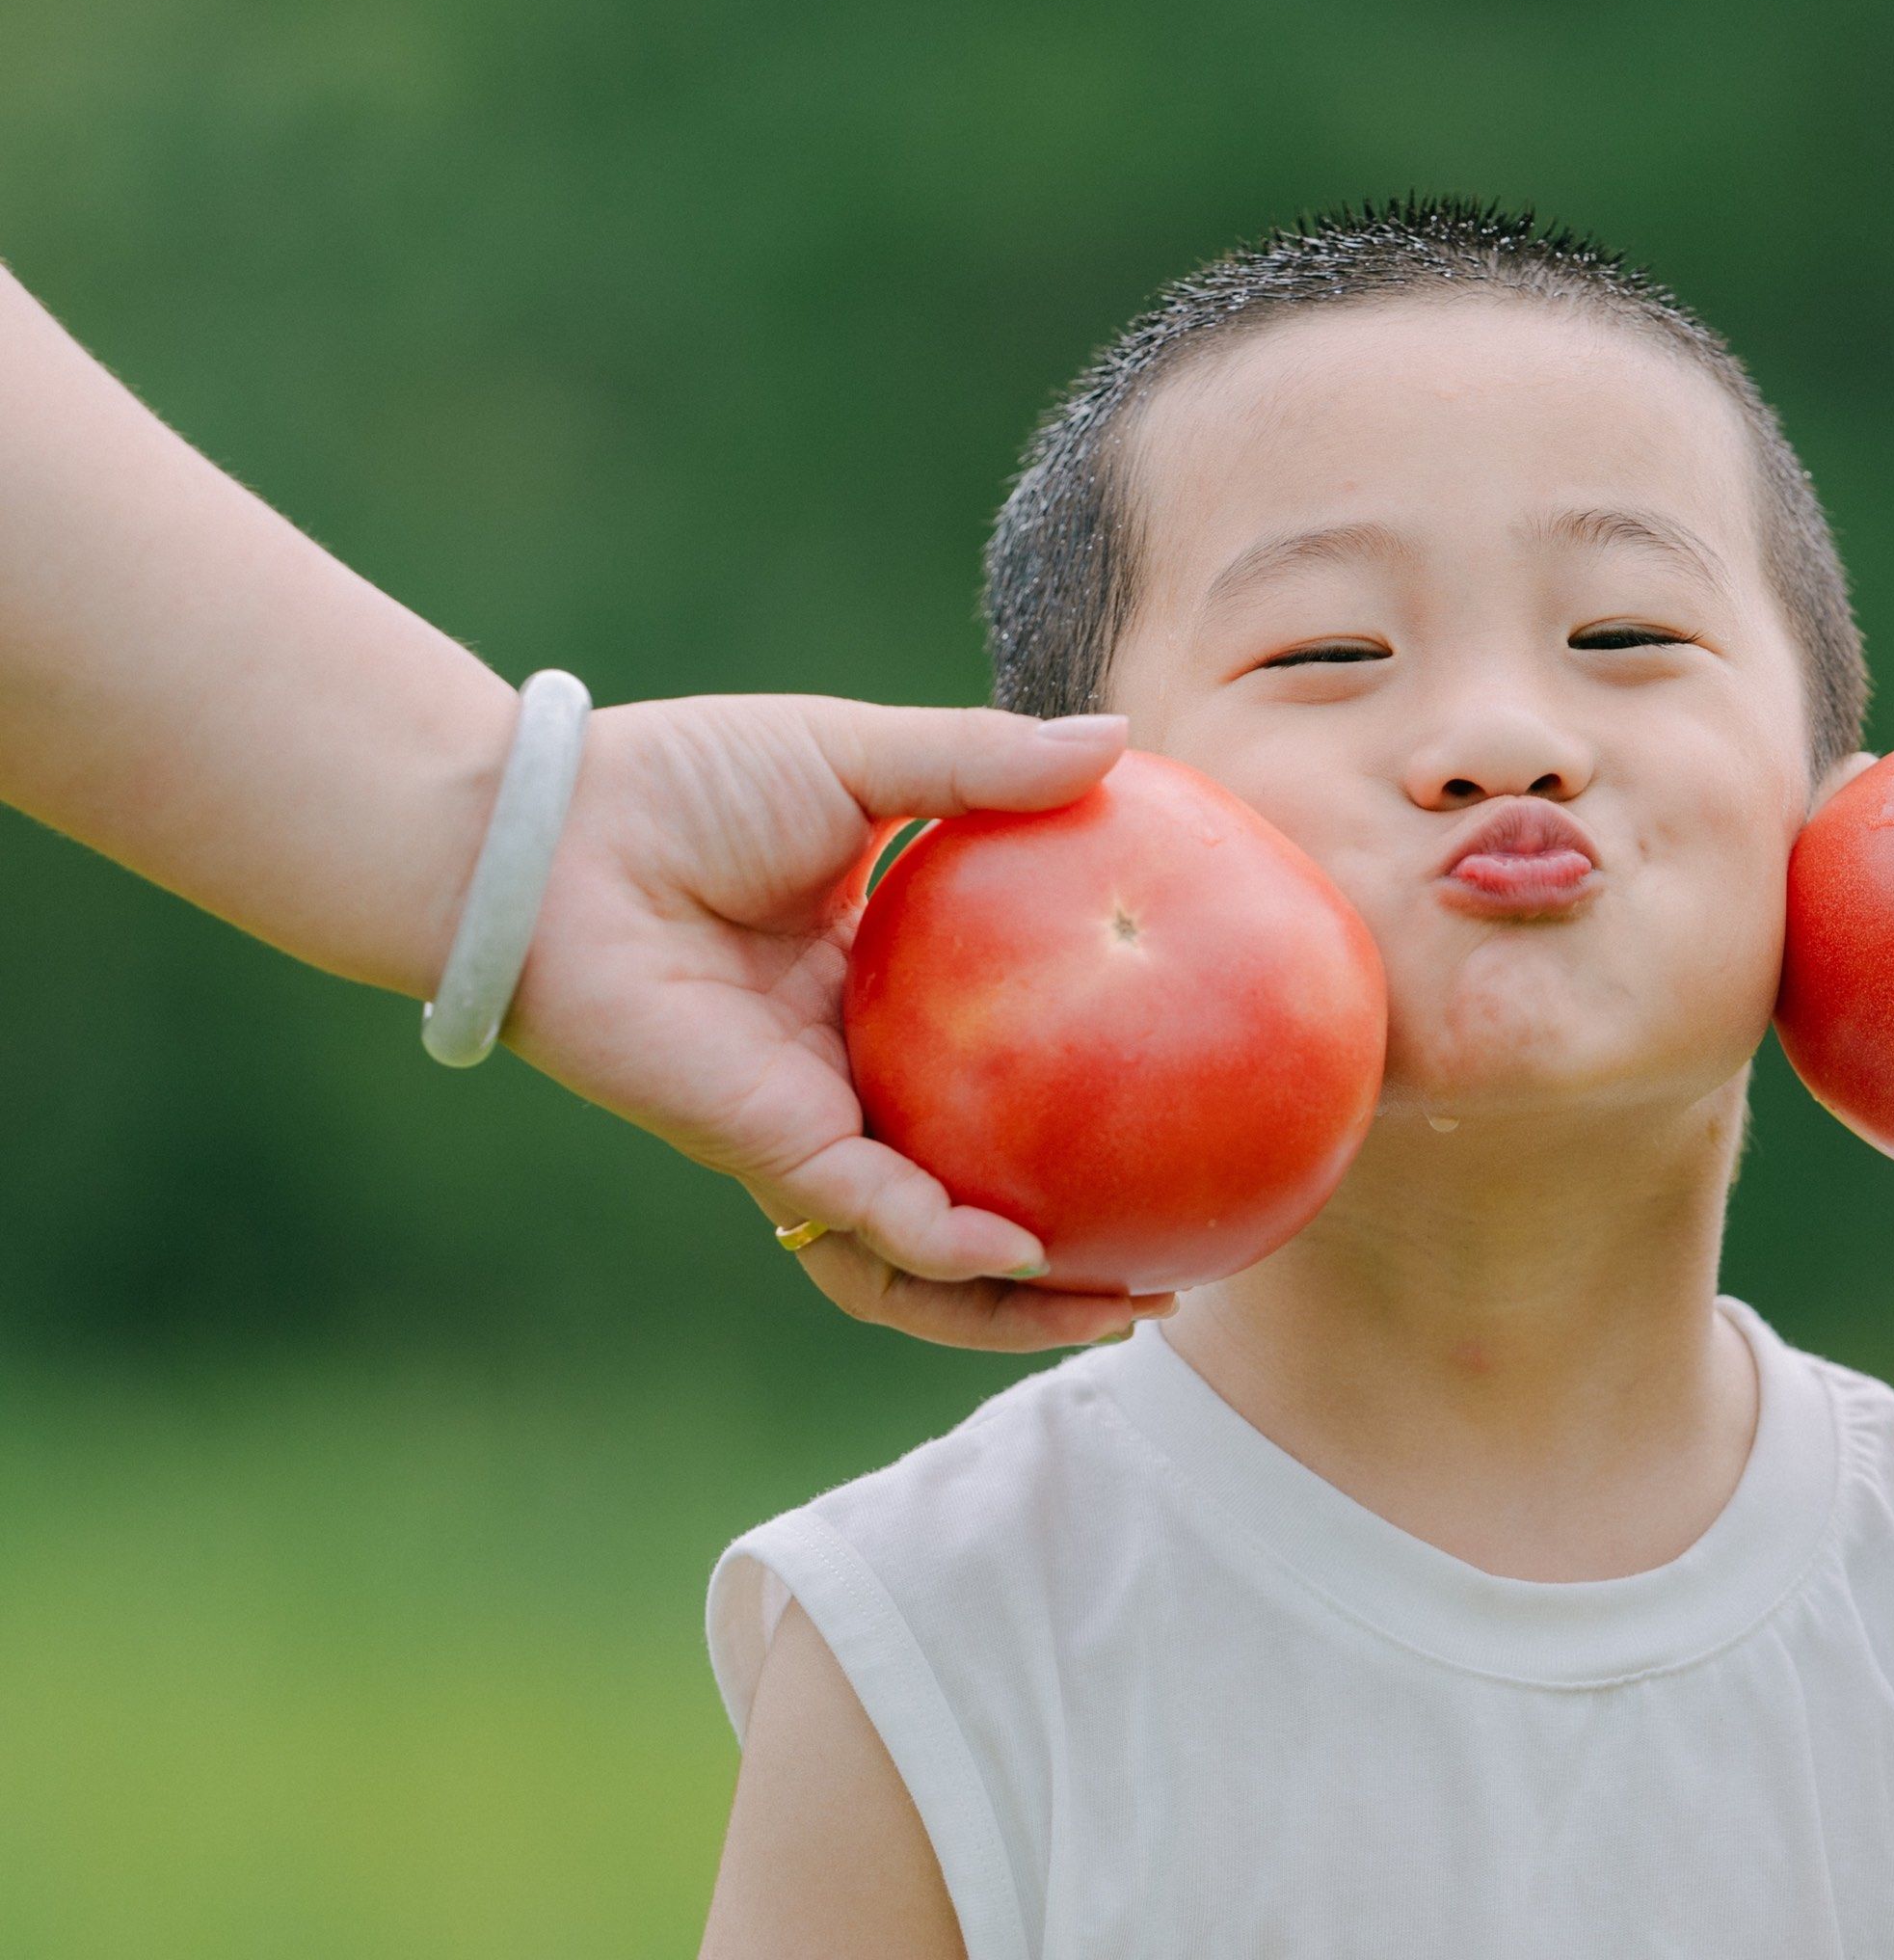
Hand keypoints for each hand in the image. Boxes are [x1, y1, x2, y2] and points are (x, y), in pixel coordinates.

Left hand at [504, 696, 1172, 1349]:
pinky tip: (1029, 1254)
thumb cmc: (680, 783)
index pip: (1001, 1078)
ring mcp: (815, 1126)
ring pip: (926, 1259)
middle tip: (1174, 1266)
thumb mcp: (859, 756)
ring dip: (1019, 1306)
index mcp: (879, 999)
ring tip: (1119, 1310)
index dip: (1088, 1105)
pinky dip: (954, 1249)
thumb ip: (985, 765)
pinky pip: (879, 1223)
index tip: (1183, 1093)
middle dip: (1073, 1261)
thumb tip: (1122, 742)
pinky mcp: (772, 1148)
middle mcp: (854, 1083)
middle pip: (980, 1201)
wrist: (552, 838)